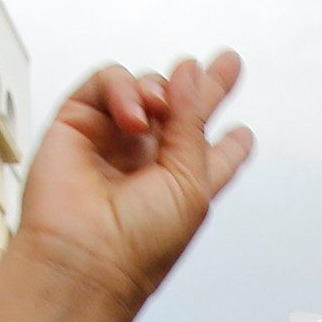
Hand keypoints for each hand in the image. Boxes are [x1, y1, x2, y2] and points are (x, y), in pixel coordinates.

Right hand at [14, 53, 254, 311]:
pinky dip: (122, 89)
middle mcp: (148, 160)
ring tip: (158, 107)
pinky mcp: (77, 124)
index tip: (244, 132)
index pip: (210, 153)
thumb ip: (194, 123)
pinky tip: (131, 116)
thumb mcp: (191, 183)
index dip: (230, 142)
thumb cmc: (141, 242)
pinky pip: (106, 83)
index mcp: (183, 182)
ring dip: (157, 90)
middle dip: (202, 86)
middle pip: (180, 110)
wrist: (87, 258)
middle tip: (226, 63)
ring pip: (145, 88)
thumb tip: (190, 72)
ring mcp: (112, 140)